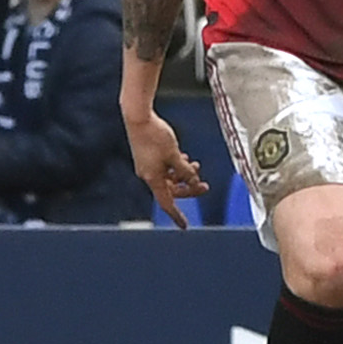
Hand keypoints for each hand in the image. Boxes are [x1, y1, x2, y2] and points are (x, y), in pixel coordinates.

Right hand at [124, 110, 206, 224]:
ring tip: (195, 165)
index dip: (177, 215)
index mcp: (153, 178)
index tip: (184, 225)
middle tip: (204, 184)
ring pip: (168, 177)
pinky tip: (183, 158)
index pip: (167, 203)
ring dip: (183, 175)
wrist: (138, 118)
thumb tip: (193, 180)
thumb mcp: (175, 155)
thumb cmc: (155, 135)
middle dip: (188, 187)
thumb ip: (185, 171)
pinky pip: (163, 168)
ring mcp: (146, 166)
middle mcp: (148, 175)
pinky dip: (175, 167)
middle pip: (171, 189)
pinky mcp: (146, 156)